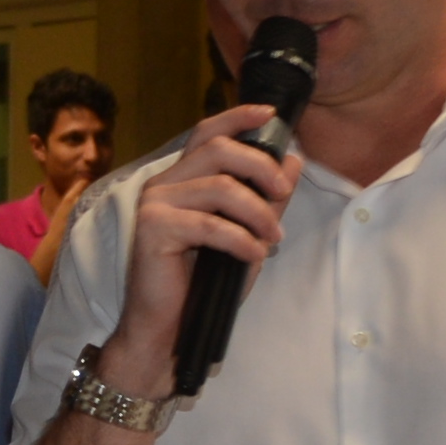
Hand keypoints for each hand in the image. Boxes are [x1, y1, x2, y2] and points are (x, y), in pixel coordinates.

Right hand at [93, 104, 297, 380]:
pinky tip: (254, 255)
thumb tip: (293, 161)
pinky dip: (241, 240)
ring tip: (273, 239)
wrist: (167, 328)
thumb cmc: (202, 285)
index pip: (207, 133)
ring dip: (258, 213)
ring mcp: (154, 205)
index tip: (270, 116)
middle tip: (283, 194)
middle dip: (260, 167)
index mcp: (182, 180)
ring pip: (220, 188)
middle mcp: (163, 184)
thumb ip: (266, 199)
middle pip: (218, 151)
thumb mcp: (246, 234)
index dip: (238, 117)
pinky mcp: (152, 229)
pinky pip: (209, 224)